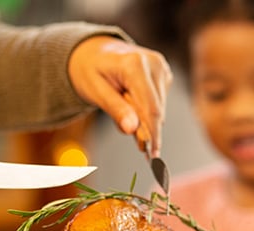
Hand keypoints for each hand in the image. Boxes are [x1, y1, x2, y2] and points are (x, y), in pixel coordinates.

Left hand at [68, 36, 171, 156]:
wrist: (94, 52)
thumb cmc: (90, 70)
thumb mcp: (95, 91)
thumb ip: (115, 109)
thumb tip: (132, 129)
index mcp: (135, 64)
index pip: (150, 107)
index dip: (153, 133)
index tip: (154, 155)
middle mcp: (154, 64)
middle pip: (157, 110)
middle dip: (149, 132)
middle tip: (143, 152)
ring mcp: (161, 68)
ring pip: (159, 108)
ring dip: (145, 122)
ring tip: (129, 126)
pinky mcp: (163, 75)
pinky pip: (157, 102)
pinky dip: (145, 113)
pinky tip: (132, 111)